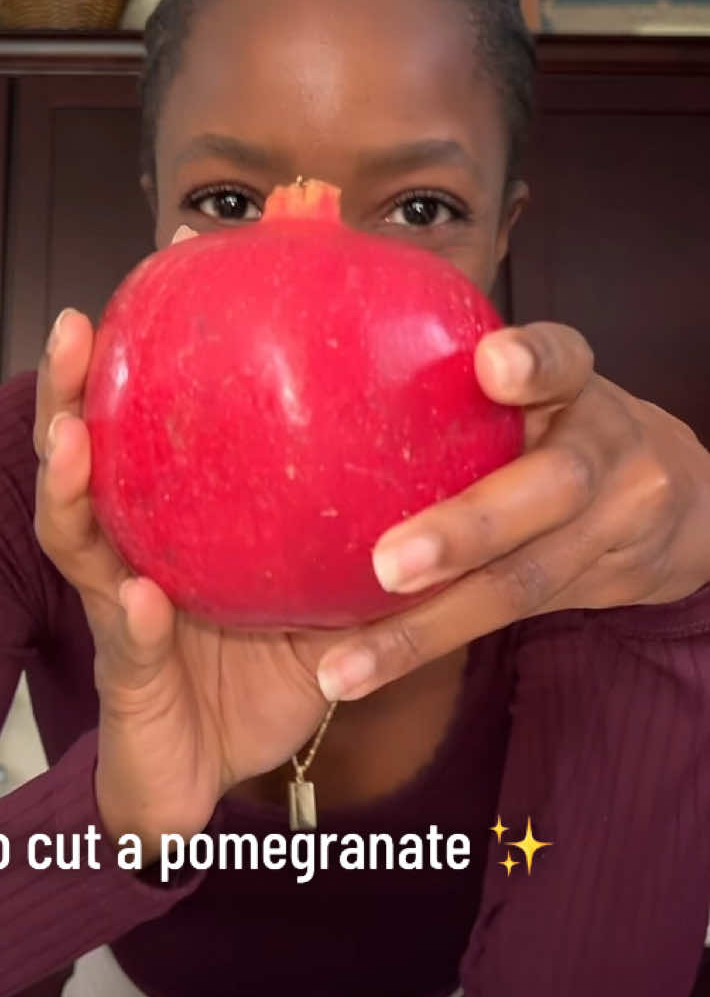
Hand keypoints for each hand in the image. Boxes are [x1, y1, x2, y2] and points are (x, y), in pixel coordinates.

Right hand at [34, 282, 359, 859]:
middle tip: (76, 329)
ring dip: (68, 485)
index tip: (166, 265)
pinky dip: (130, 620)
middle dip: (67, 393)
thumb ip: (345, 537)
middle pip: (82, 461)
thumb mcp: (314, 597)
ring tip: (69, 435)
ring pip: (75, 538)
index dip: (145, 353)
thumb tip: (427, 468)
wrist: (212, 785)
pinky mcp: (128, 682)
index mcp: (168, 528)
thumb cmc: (256, 682)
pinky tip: (139, 596)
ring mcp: (116, 615)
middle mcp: (128, 555)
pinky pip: (126, 644)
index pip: (142, 427)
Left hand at [315, 321, 709, 700]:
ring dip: (427, 629)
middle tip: (387, 564)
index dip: (534, 363)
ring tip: (346, 666)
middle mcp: (606, 452)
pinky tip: (359, 672)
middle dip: (468, 530)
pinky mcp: (598, 588)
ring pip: (521, 582)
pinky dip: (430, 645)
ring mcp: (613, 527)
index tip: (495, 365)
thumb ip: (457, 371)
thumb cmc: (557, 425)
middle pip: (548, 489)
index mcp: (575, 385)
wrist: (677, 503)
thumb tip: (321, 324)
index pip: (563, 362)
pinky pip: (506, 620)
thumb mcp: (533, 383)